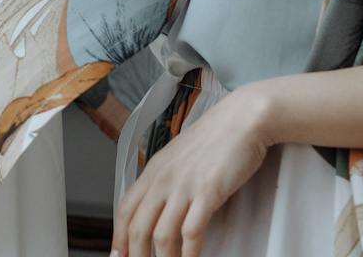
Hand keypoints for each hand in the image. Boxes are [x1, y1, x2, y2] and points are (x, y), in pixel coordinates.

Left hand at [111, 84, 272, 256]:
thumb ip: (168, 179)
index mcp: (154, 169)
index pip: (125, 208)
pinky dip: (189, 254)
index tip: (119, 254)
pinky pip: (192, 232)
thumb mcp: (181, 156)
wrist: (242, 119)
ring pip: (162, 235)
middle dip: (137, 255)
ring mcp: (184, 186)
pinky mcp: (207, 192)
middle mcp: (164, 179)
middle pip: (138, 227)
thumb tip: (162, 205)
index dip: (119, 236)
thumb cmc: (217, 137)